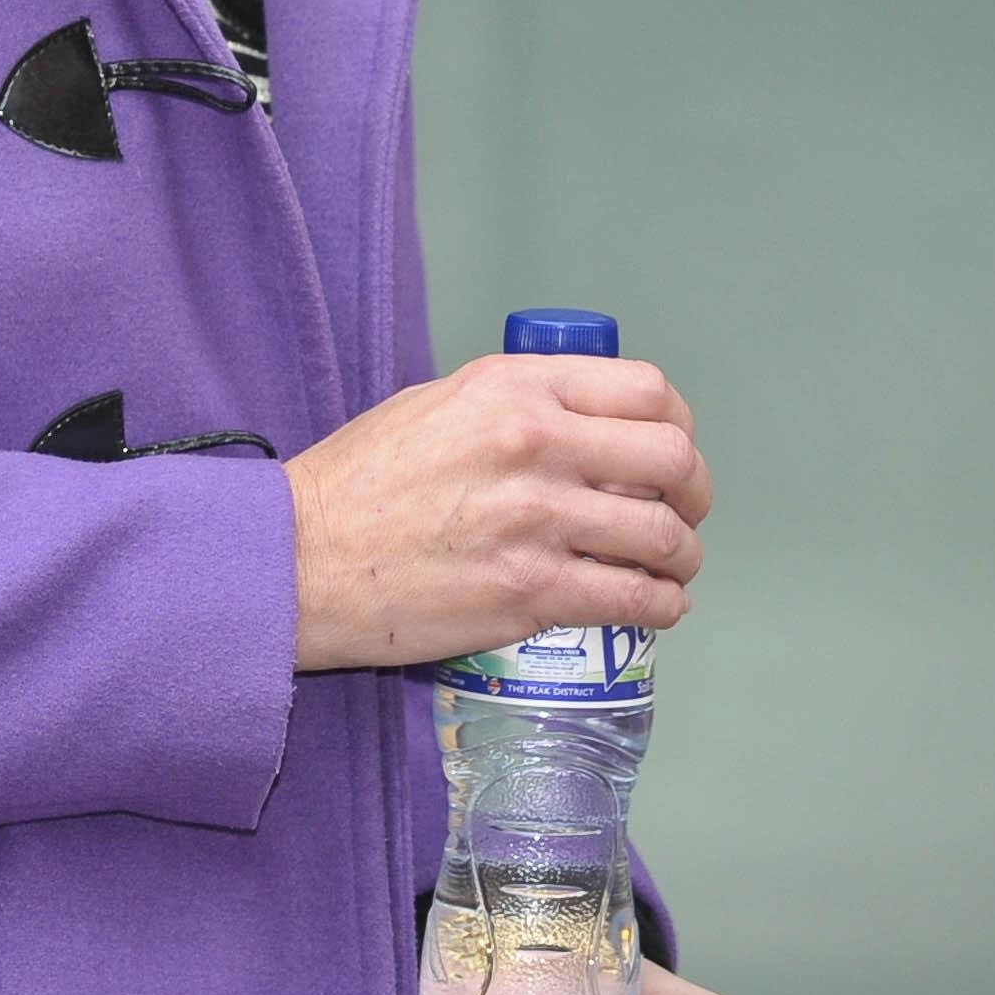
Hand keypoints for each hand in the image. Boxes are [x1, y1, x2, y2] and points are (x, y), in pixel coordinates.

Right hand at [283, 354, 710, 672]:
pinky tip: (650, 603)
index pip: (648, 392)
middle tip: (679, 513)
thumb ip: (514, 406)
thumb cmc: (359, 481)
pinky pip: (640, 601)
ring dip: (681, 558)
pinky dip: (662, 606)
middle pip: (674, 462)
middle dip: (693, 494)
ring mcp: (538, 522)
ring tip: (665, 567)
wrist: (302, 558)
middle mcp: (534, 445)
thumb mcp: (434, 406)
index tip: (668, 452)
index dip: (677, 425)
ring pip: (667, 538)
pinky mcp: (535, 593)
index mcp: (510, 389)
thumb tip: (585, 427)